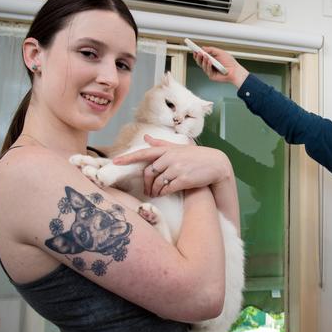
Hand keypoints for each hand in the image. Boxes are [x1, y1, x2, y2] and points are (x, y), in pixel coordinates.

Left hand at [113, 135, 232, 196]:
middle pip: (149, 172)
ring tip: (155, 193)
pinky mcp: (184, 179)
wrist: (216, 164)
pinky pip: (167, 189)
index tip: (115, 161)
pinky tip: (164, 193)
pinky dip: (163, 192)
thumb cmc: (196, 156)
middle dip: (146, 183)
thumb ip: (161, 144)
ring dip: (154, 190)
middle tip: (147, 190)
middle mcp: (171, 158)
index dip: (128, 158)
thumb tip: (146, 138)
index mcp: (168, 150)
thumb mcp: (179, 147)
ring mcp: (177, 169)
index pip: (144, 153)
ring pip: (157, 182)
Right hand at [193, 46, 248, 87]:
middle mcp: (210, 66)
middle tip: (198, 52)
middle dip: (198, 57)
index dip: (197, 53)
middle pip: (200, 62)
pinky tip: (209, 61)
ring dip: (203, 60)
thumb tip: (203, 48)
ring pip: (202, 66)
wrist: (236, 71)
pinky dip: (208, 65)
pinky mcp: (212, 76)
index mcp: (211, 60)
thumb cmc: (230, 63)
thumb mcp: (220, 52)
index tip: (194, 49)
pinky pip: (207, 70)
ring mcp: (210, 71)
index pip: (202, 57)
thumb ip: (211, 50)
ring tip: (204, 55)